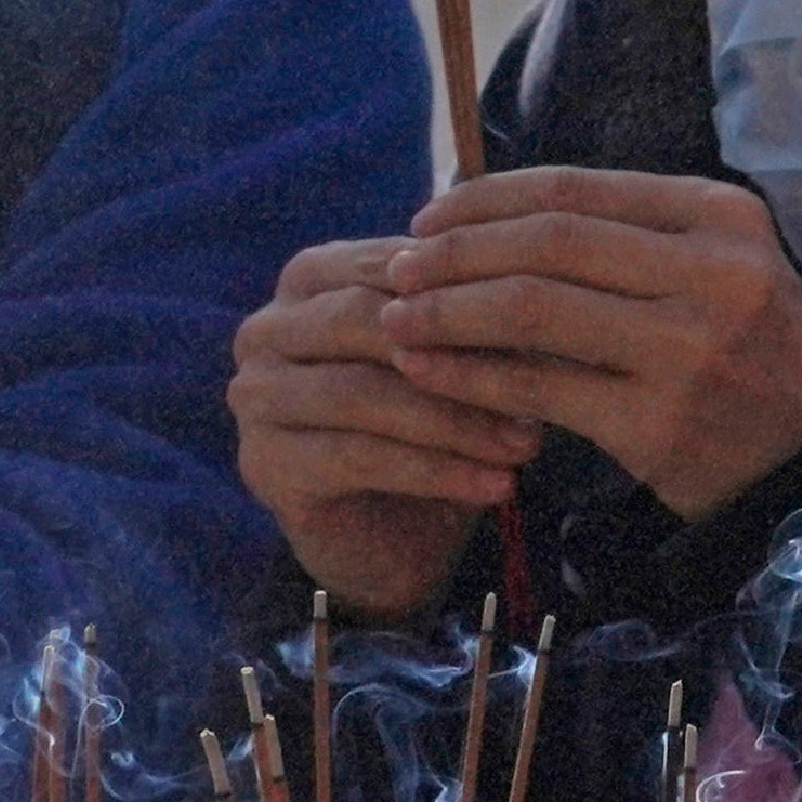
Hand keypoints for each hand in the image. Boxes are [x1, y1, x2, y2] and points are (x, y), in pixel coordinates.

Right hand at [231, 240, 532, 615]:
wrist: (393, 537)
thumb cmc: (429, 428)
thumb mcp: (459, 362)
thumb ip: (476, 321)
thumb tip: (539, 292)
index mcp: (309, 278)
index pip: (389, 265)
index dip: (467, 291)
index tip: (547, 319)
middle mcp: (265, 328)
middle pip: (362, 321)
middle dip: (456, 354)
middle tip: (539, 386)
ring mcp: (254, 397)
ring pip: (361, 393)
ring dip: (453, 420)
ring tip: (526, 445)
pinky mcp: (264, 464)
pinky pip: (358, 457)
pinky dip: (435, 471)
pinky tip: (496, 488)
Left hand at [372, 168, 801, 521]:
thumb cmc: (748, 357)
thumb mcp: (713, 269)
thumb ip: (623, 236)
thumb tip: (481, 215)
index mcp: (721, 216)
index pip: (574, 188)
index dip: (485, 198)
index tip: (427, 216)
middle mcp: (712, 272)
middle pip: (547, 241)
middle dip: (454, 251)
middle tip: (396, 267)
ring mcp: (687, 349)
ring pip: (532, 309)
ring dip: (447, 311)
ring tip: (396, 318)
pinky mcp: (658, 424)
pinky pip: (537, 388)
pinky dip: (470, 376)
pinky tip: (428, 373)